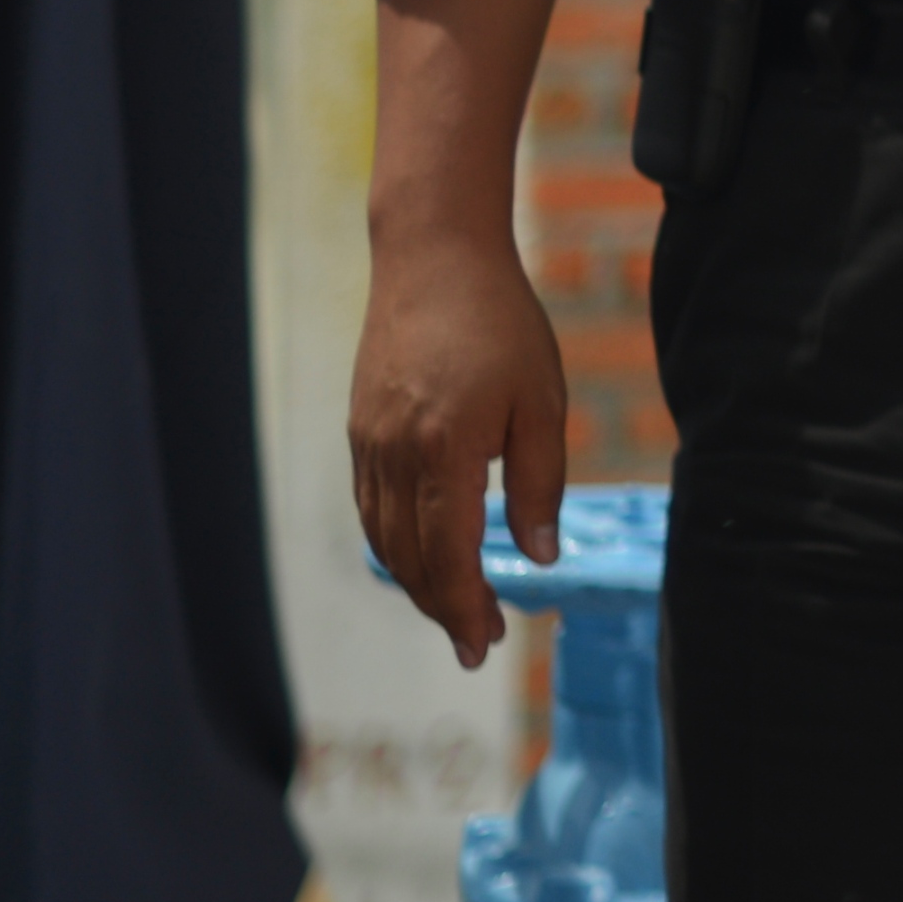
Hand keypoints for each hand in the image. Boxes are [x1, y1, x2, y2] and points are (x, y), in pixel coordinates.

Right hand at [350, 226, 570, 669]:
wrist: (433, 257)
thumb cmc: (500, 323)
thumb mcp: (543, 400)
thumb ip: (542, 483)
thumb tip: (540, 557)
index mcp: (445, 451)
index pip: (449, 556)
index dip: (465, 608)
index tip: (487, 645)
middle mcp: (395, 455)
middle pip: (410, 559)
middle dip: (443, 608)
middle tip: (478, 641)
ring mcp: (369, 443)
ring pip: (384, 539)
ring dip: (416, 582)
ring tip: (455, 607)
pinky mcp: (359, 430)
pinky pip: (371, 506)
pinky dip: (394, 544)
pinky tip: (422, 554)